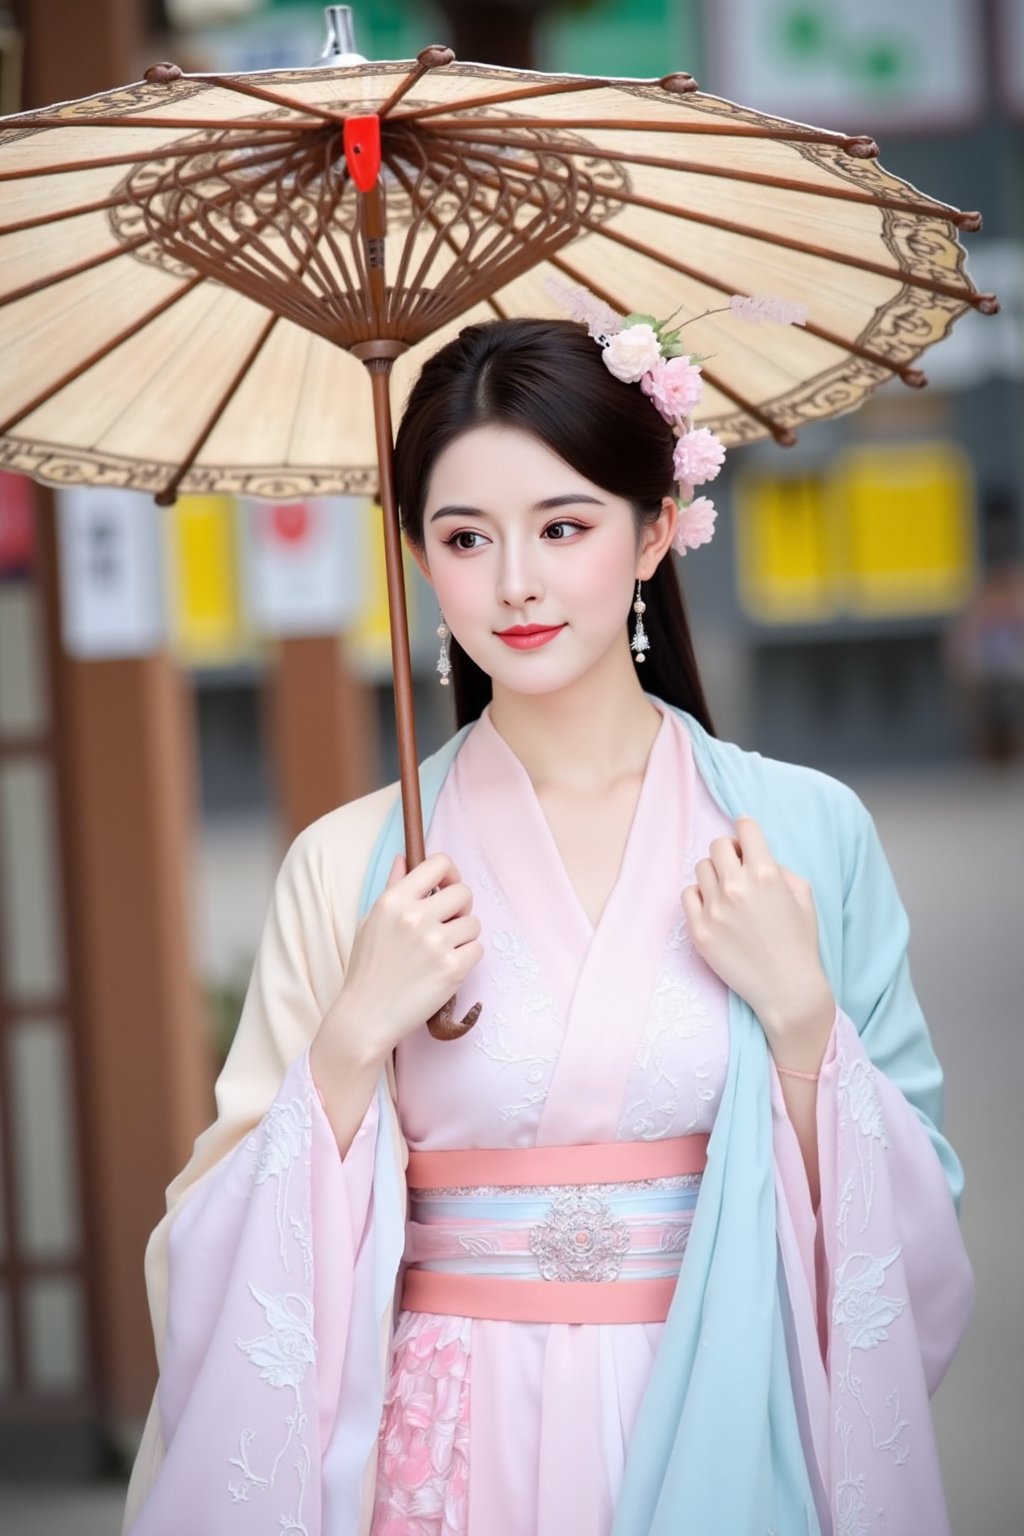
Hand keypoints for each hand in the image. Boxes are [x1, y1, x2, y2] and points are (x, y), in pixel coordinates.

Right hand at [317, 850, 483, 1066]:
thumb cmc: (367, 969)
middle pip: (463, 892)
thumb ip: (392, 887)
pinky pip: (477, 950)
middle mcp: (415, 917)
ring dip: (464, 936)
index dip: (450, 874)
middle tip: (447, 926)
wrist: (366, 1016)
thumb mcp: (371, 921)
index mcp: (394, 900)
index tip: (447, 888)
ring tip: (442, 952)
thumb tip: (404, 858)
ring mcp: (435, 943)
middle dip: (460, 909)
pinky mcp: (452, 969)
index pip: (439, 863)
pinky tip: (446, 969)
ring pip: (474, 923)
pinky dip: (467, 959)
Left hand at [680, 817, 833, 1050]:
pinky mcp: (699, 929)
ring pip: (701, 868)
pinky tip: (714, 908)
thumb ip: (778, 867)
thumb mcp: (803, 896)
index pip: (745, 828)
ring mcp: (715, 908)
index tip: (745, 841)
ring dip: (714, 874)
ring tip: (728, 893)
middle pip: (717, 845)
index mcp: (766, 873)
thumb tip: (753, 853)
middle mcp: (737, 886)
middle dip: (728, 851)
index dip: (746, 831)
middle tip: (736, 868)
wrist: (787, 989)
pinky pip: (687, 895)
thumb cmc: (799, 942)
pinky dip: (699, 896)